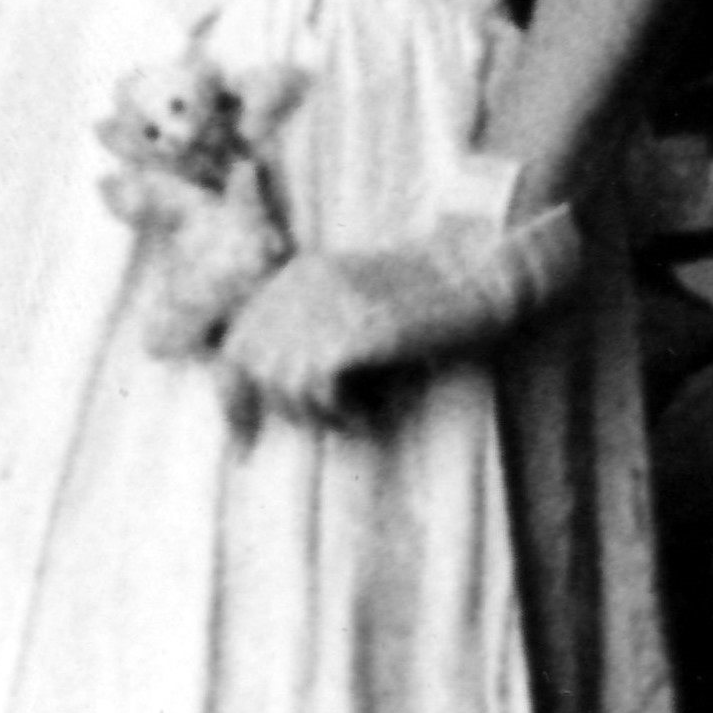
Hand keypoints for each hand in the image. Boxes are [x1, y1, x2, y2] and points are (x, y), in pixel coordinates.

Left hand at [212, 196, 577, 422]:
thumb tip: (280, 392)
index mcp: (297, 275)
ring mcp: (329, 305)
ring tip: (349, 419)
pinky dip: (339, 414)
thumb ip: (317, 330)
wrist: (480, 273)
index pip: (239, 337)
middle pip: (248, 359)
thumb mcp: (358, 303)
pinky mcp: (359, 328)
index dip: (233, 390)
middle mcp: (302, 285)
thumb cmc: (429, 300)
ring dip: (311, 414)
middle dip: (255, 407)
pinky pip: (319, 387)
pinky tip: (366, 419)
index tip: (243, 435)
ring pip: (281, 378)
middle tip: (279, 440)